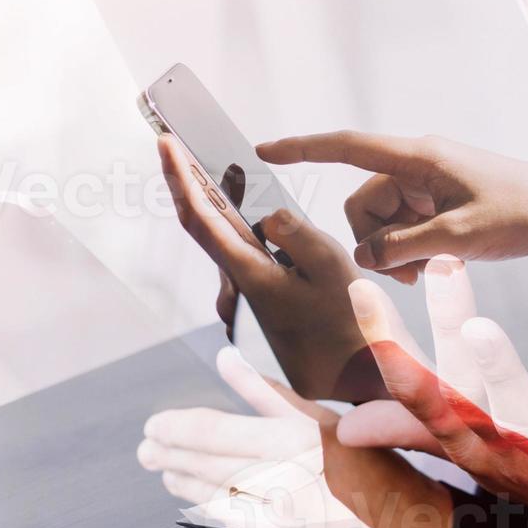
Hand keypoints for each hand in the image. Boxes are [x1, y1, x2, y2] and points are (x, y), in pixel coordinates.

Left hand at [140, 349, 325, 510]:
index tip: (155, 424)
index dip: (175, 427)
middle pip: (202, 463)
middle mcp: (283, 482)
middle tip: (146, 447)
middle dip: (167, 454)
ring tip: (164, 468)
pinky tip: (194, 494)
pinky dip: (206, 505)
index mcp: (296, 441)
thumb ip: (267, 393)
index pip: (212, 431)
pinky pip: (224, 522)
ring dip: (181, 480)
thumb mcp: (326, 421)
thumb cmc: (375, 473)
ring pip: (208, 494)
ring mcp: (274, 523)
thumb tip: (223, 359)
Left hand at [157, 134, 372, 397]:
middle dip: (199, 186)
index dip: (179, 178)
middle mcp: (237, 296)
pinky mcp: (258, 316)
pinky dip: (252, 243)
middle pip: (209, 230)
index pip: (200, 220)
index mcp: (250, 278)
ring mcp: (245, 309)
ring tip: (231, 175)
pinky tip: (263, 226)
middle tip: (190, 146)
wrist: (364, 384)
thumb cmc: (355, 327)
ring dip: (231, 214)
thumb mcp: (332, 265)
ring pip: (233, 250)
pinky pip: (248, 268)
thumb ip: (292, 232)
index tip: (164, 144)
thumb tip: (264, 216)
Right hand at [259, 131, 527, 280]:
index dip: (302, 149)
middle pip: (361, 203)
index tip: (264, 151)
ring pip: (379, 222)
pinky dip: (407, 250)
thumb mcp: (459, 237)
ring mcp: (427, 184)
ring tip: (426, 273)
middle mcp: (416, 165)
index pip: (347, 147)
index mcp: (419, 158)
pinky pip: (401, 227)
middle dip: (373, 242)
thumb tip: (362, 257)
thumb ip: (402, 247)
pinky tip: (433, 266)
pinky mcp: (437, 202)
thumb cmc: (522, 215)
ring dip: (392, 252)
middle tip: (407, 275)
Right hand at [331, 255, 527, 450]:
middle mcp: (496, 446)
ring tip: (479, 330)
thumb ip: (411, 429)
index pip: (414, 385)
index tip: (363, 289)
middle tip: (441, 267)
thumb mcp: (469, 446)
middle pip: (459, 387)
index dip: (385, 340)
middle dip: (446, 333)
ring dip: (498, 373)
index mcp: (464, 433)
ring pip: (518, 414)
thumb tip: (344, 428)